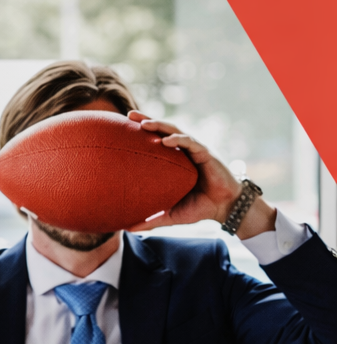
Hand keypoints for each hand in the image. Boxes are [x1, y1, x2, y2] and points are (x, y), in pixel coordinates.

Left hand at [126, 111, 274, 236]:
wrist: (224, 209)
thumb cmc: (198, 208)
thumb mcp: (170, 214)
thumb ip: (151, 219)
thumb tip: (126, 229)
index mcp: (172, 161)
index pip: (154, 141)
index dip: (139, 133)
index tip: (120, 126)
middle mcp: (182, 152)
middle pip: (162, 130)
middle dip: (146, 119)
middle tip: (129, 115)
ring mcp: (195, 150)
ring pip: (175, 131)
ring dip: (160, 125)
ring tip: (144, 123)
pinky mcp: (207, 154)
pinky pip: (191, 143)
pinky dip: (179, 139)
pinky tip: (166, 140)